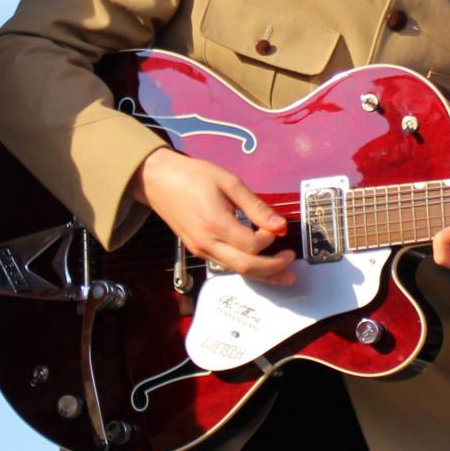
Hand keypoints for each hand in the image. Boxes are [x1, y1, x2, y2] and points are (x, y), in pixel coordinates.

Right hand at [131, 147, 293, 283]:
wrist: (158, 180)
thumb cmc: (194, 176)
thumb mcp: (229, 182)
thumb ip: (256, 206)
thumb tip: (280, 225)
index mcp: (216, 223)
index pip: (252, 245)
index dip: (270, 238)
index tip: (278, 226)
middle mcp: (207, 243)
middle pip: (246, 267)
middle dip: (273, 269)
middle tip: (292, 260)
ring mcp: (201, 250)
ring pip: (236, 270)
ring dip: (262, 274)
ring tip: (284, 272)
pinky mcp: (197, 250)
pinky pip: (226, 265)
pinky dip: (246, 266)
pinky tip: (259, 262)